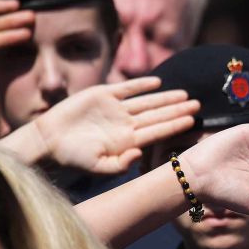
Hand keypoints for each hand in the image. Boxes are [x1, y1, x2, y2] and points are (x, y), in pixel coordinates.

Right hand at [29, 77, 199, 173]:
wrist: (49, 139)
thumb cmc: (72, 157)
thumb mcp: (98, 167)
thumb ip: (120, 165)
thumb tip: (139, 155)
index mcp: (127, 142)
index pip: (158, 132)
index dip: (175, 126)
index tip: (193, 121)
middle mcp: (126, 125)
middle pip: (158, 116)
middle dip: (178, 110)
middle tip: (199, 104)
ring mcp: (116, 109)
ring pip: (147, 102)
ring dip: (166, 98)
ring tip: (185, 94)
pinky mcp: (103, 95)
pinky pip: (127, 89)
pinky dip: (141, 85)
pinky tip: (157, 82)